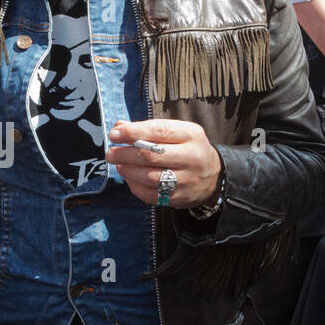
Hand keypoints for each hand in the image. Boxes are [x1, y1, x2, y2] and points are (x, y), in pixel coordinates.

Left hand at [106, 119, 221, 207]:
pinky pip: (151, 195)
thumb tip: (119, 126)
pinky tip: (130, 178)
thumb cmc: (188, 148)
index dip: (133, 132)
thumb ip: (149, 129)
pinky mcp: (180, 198)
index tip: (114, 134)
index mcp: (191, 135)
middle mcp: (192, 157)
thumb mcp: (176, 132)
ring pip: (150, 177)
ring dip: (128, 171)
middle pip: (152, 156)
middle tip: (110, 153)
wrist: (213, 175)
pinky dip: (135, 187)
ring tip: (119, 165)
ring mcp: (187, 180)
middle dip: (125, 154)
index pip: (158, 131)